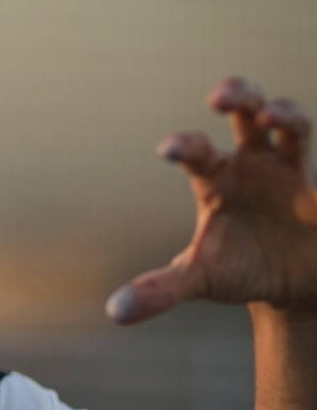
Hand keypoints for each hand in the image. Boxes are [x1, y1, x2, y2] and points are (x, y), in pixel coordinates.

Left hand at [106, 77, 316, 325]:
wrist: (291, 287)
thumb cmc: (239, 270)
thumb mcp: (198, 280)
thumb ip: (159, 291)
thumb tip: (114, 313)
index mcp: (218, 180)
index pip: (197, 153)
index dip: (184, 147)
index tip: (168, 150)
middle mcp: (255, 164)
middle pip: (247, 113)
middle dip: (237, 96)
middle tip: (218, 96)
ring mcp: (294, 172)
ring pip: (295, 125)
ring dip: (287, 114)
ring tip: (271, 115)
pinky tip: (315, 195)